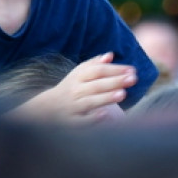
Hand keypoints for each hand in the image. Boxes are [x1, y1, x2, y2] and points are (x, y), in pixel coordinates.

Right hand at [16, 53, 135, 123]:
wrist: (45, 110)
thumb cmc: (70, 89)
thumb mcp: (78, 74)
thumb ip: (94, 64)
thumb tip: (110, 55)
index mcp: (78, 78)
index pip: (97, 71)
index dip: (114, 69)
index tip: (132, 70)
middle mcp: (75, 91)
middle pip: (96, 85)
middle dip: (114, 81)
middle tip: (132, 79)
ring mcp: (73, 107)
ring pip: (90, 101)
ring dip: (105, 97)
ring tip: (123, 94)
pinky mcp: (71, 122)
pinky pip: (82, 121)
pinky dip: (92, 119)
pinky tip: (106, 115)